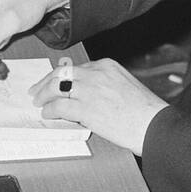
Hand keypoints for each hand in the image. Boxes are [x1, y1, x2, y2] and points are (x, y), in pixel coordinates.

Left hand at [30, 58, 168, 155]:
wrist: (154, 125)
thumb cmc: (144, 110)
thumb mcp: (124, 84)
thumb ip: (103, 82)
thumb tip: (83, 90)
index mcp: (106, 65)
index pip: (74, 68)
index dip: (58, 75)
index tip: (51, 81)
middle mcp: (96, 74)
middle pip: (61, 74)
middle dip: (45, 83)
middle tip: (36, 91)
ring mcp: (90, 91)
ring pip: (56, 88)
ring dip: (44, 96)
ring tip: (39, 103)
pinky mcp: (87, 109)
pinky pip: (60, 106)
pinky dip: (50, 110)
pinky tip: (47, 114)